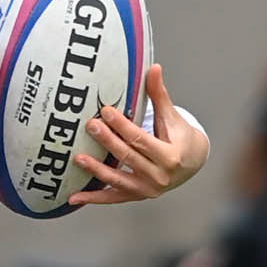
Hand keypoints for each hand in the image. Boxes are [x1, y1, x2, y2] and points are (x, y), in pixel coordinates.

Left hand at [68, 65, 208, 207]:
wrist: (192, 164)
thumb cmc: (180, 137)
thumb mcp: (171, 116)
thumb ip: (159, 95)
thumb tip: (154, 68)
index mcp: (170, 156)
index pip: (140, 139)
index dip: (122, 126)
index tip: (106, 111)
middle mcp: (159, 176)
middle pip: (127, 157)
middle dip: (107, 140)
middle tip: (89, 125)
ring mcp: (147, 189)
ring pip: (117, 179)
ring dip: (96, 170)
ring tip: (78, 158)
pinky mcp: (137, 196)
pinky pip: (112, 198)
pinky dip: (93, 198)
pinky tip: (73, 198)